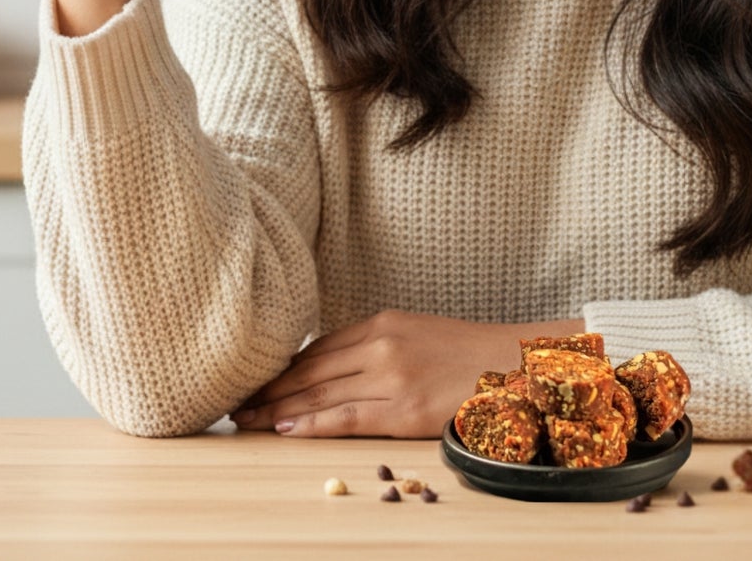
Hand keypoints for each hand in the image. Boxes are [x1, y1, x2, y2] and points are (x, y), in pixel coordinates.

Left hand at [231, 309, 582, 439]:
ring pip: (320, 393)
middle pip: (310, 369)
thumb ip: (378, 347)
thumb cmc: (470, 355)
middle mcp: (381, 344)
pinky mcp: (403, 407)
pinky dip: (310, 424)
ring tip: (246, 419)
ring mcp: (391, 375)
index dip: (281, 367)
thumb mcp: (418, 335)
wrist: (516, 364)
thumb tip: (335, 369)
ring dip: (278, 408)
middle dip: (269, 388)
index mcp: (383, 322)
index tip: (253, 380)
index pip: (317, 347)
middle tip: (234, 403)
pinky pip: (345, 418)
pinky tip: (284, 429)